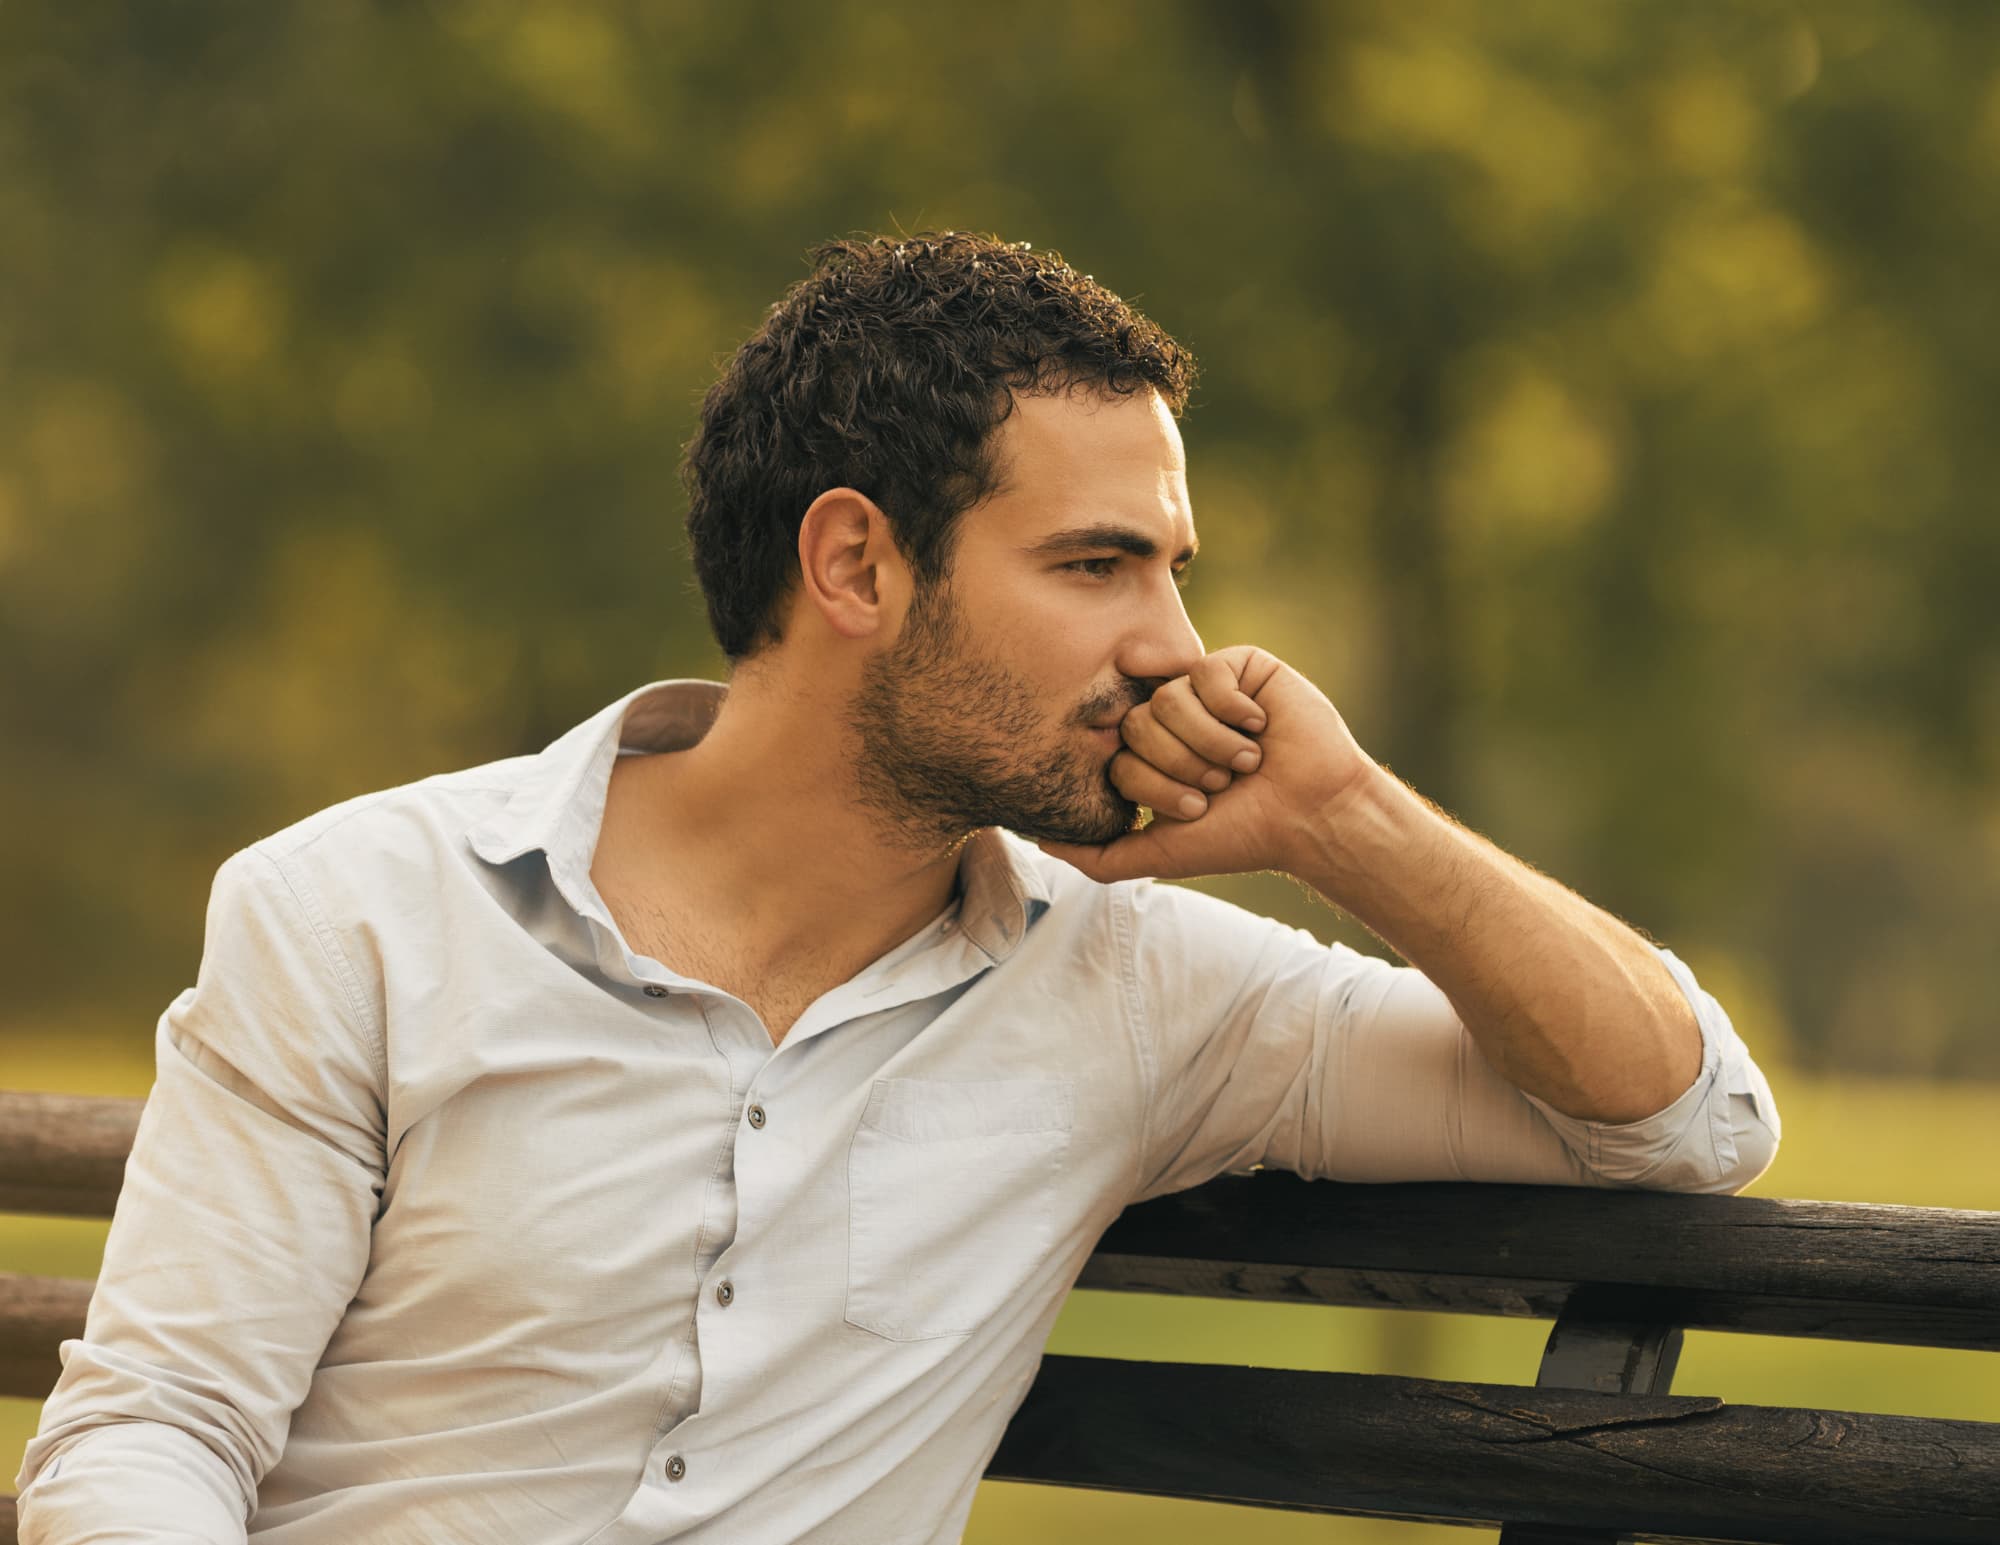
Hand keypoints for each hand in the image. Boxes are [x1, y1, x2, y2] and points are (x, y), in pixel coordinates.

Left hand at [1040, 645, 1379, 883]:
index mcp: (1153, 758)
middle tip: (1223, 784)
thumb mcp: (1162, 854)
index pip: (1119, 758)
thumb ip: (1100, 856)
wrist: (1310, 813)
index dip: (1156, 787)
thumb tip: (1040, 843)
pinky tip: (1260, 726)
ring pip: (1169, 700)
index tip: (1199, 808)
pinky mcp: (1238, 666)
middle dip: (1183, 765)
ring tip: (1248, 761)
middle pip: (1137, 725)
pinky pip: (1206, 673)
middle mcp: (1173, 721)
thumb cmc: (1243, 835)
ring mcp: (1203, 690)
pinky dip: (1233, 710)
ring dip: (1212, 743)